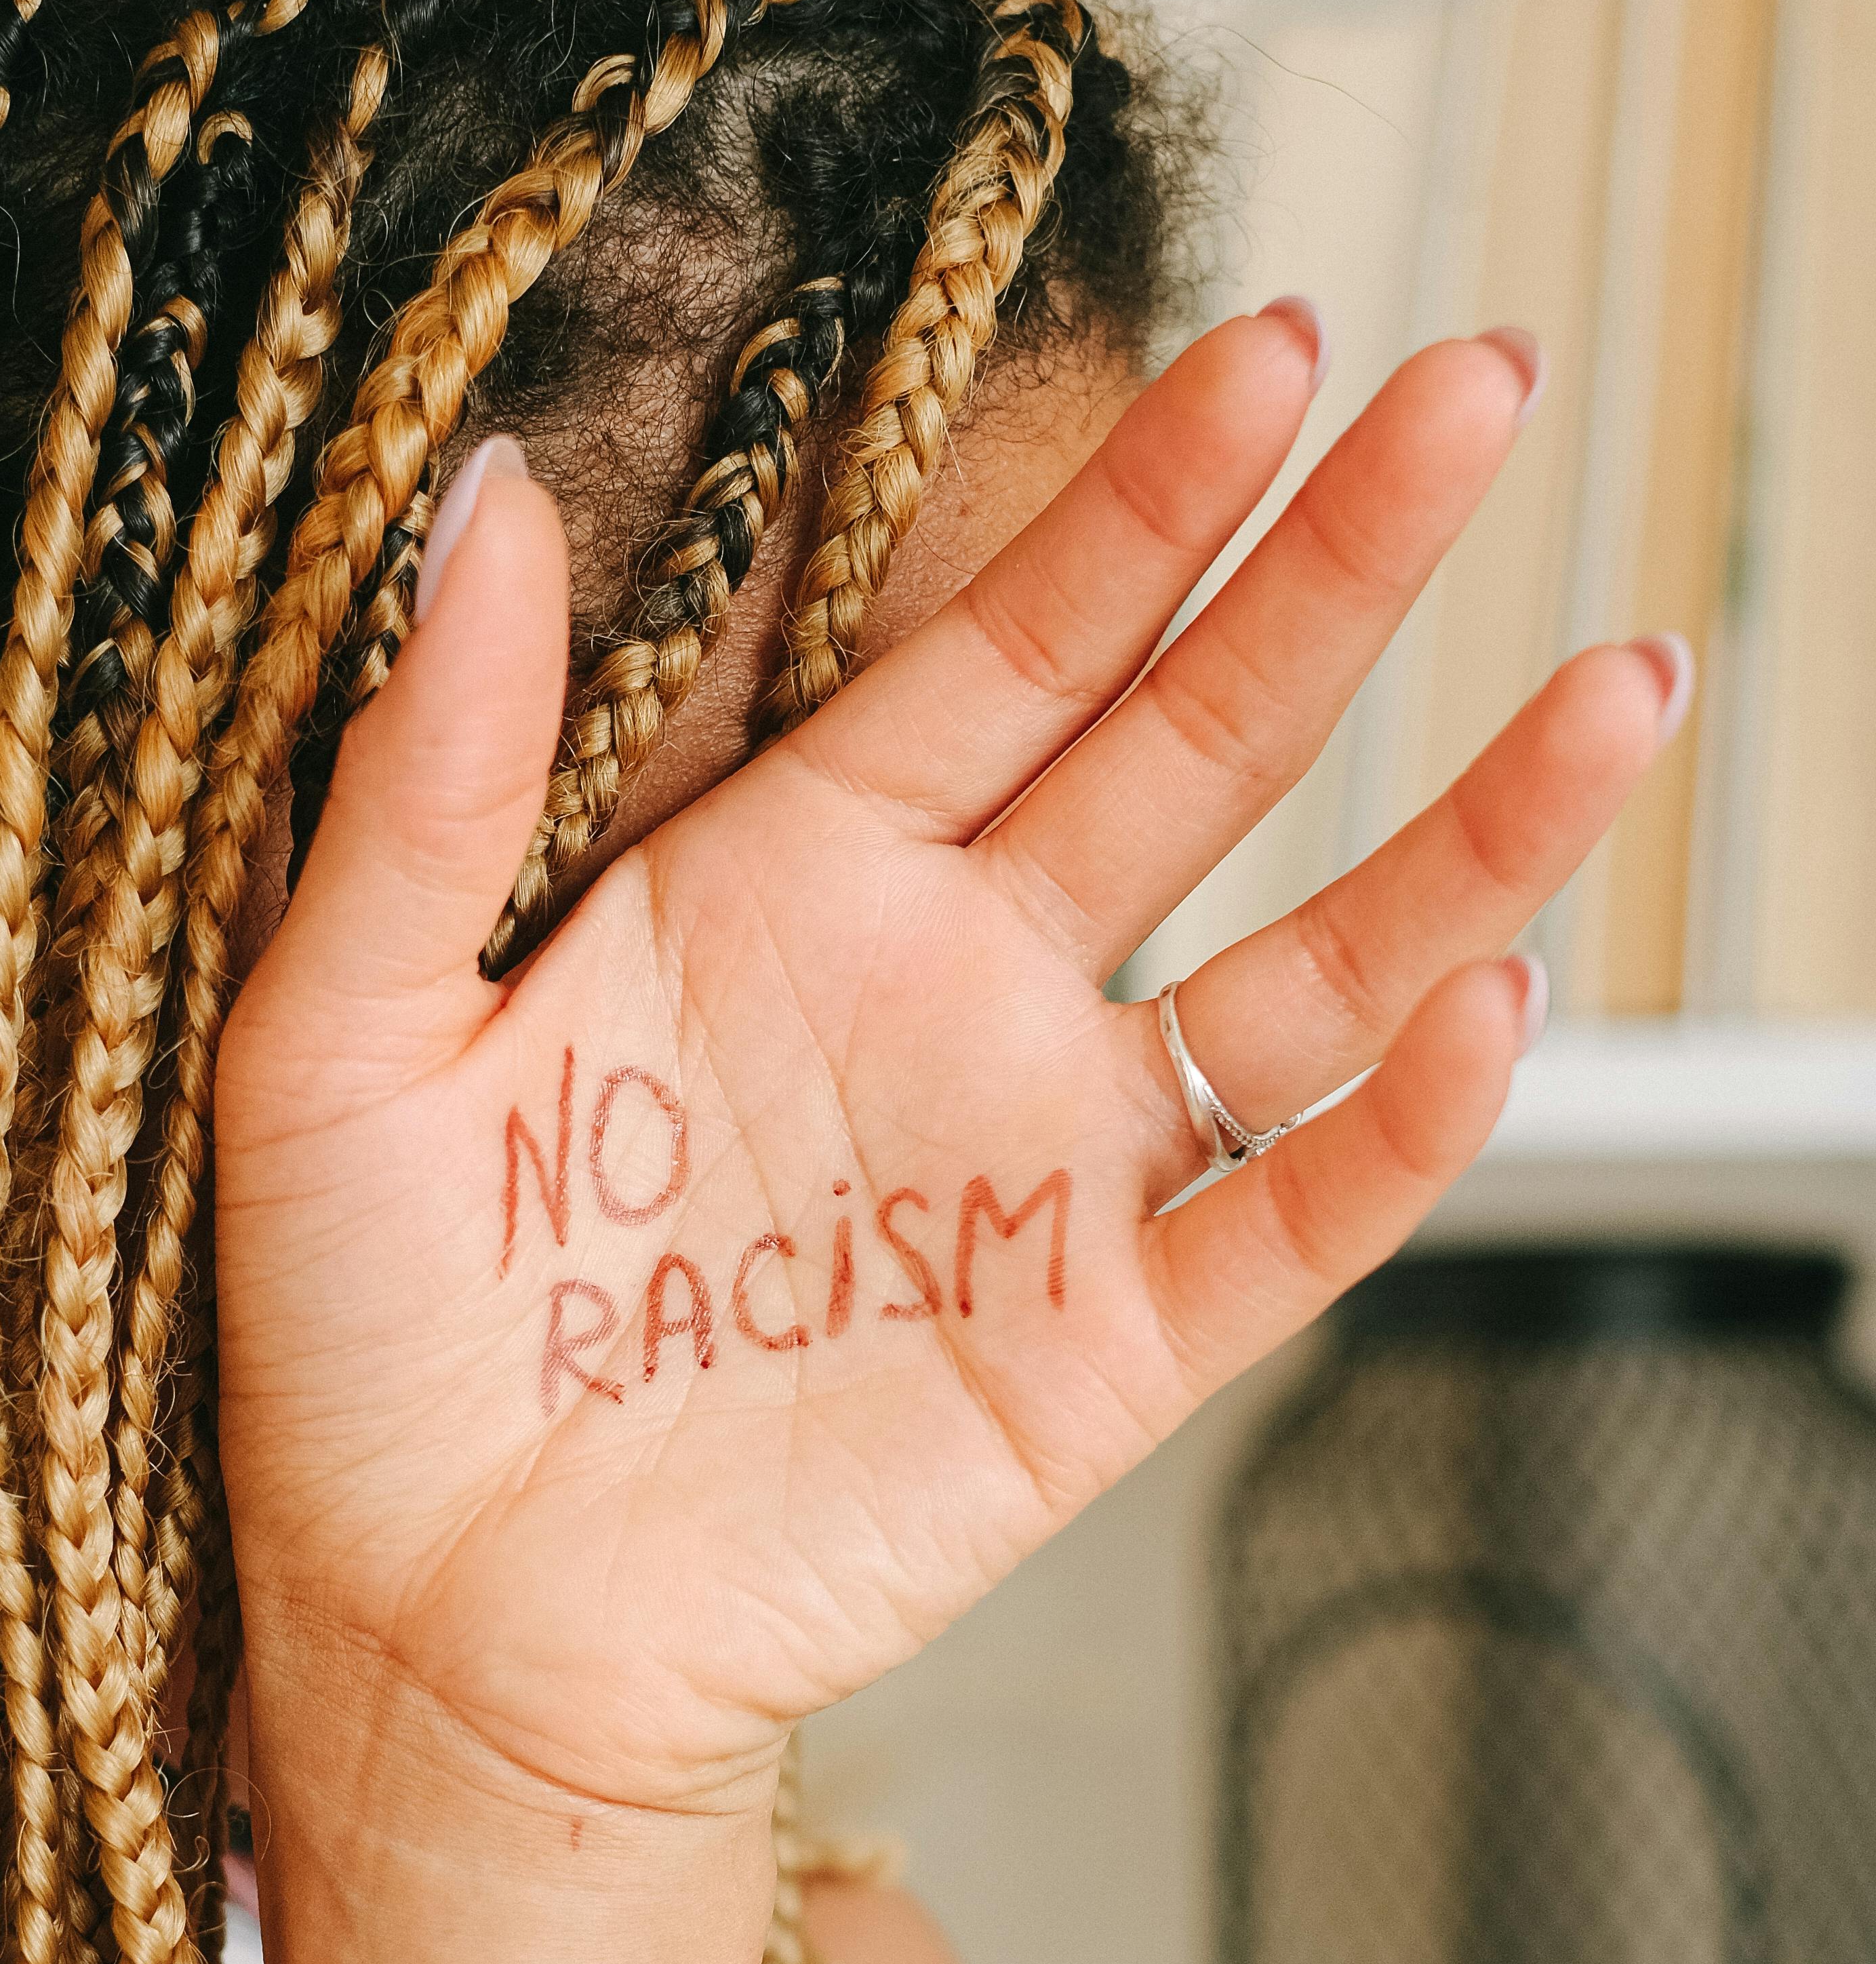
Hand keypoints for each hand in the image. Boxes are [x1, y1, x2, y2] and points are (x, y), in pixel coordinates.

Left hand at [214, 309, 1669, 1813]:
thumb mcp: (345, 1026)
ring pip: (1309, 969)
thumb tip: (490, 493)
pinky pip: (1287, 1225)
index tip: (1270, 341)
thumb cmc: (368, 1336)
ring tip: (1618, 680)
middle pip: (1199, 744)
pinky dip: (1399, 1130)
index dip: (1148, 499)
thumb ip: (433, 772)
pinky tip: (1491, 1007)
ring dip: (1470, 835)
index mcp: (790, 883)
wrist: (425, 1622)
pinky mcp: (1098, 1356)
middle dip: (1347, 570)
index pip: (1015, 646)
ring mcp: (1046, 1174)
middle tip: (1483, 384)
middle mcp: (953, 993)